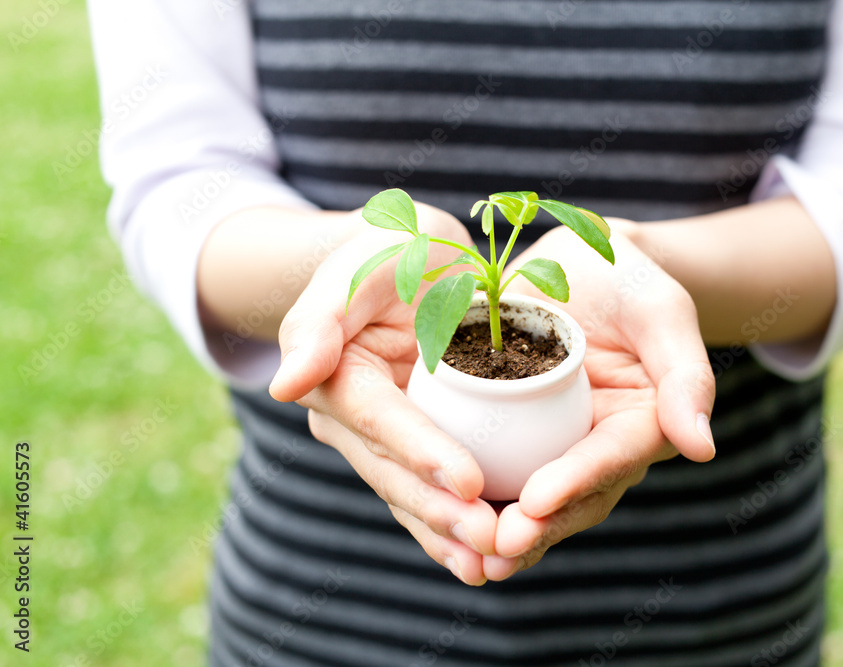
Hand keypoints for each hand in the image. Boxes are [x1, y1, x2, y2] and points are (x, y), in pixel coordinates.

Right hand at [268, 203, 497, 584]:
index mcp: (336, 376)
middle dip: (441, 510)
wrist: (411, 264)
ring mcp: (382, 442)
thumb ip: (321, 317)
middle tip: (492, 537)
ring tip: (495, 562)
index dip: (423, 452)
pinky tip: (490, 560)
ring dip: (449, 535)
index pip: (381, 420)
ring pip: (411, 497)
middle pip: (395, 473)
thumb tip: (286, 385)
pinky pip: (429, 496)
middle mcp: (352, 421)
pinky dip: (455, 530)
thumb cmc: (388, 254)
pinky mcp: (414, 452)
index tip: (470, 482)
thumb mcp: (360, 264)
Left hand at [482, 224, 716, 580]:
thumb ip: (685, 375)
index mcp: (641, 424)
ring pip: (533, 502)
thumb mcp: (662, 311)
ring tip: (469, 554)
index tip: (536, 501)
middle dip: (537, 526)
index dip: (574, 481)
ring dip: (503, 531)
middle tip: (497, 547)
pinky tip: (439, 518)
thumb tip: (701, 448)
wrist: (580, 266)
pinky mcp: (518, 438)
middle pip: (573, 498)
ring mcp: (557, 447)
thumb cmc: (629, 281)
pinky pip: (498, 474)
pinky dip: (473, 499)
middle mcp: (599, 447)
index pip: (610, 458)